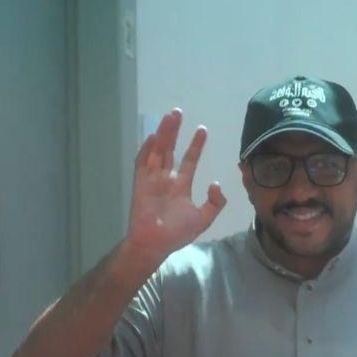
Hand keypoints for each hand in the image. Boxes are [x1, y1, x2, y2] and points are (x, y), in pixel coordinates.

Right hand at [124, 109, 225, 265]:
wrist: (155, 244)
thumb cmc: (177, 233)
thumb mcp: (203, 218)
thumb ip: (214, 202)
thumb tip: (216, 183)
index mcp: (181, 185)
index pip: (189, 160)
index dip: (195, 145)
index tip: (202, 130)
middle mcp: (166, 178)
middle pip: (171, 150)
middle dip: (175, 131)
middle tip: (179, 112)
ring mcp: (153, 179)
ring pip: (158, 151)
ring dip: (162, 134)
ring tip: (169, 117)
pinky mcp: (141, 184)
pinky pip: (142, 164)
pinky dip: (146, 150)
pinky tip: (152, 137)